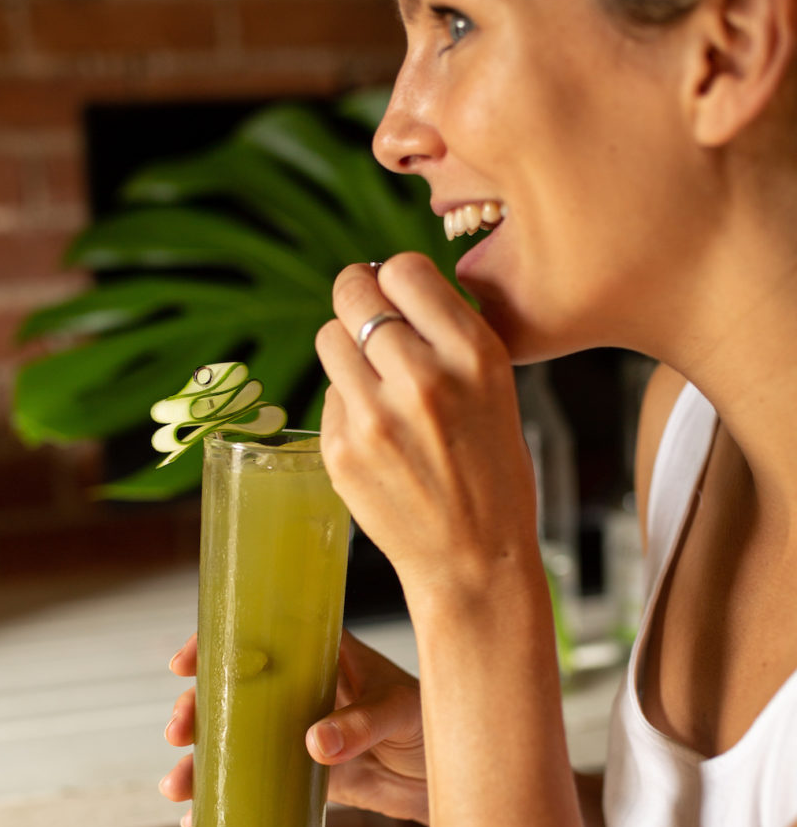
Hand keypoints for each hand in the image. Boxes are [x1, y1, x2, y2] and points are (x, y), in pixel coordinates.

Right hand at [161, 630, 426, 826]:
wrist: (454, 777)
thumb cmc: (434, 721)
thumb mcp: (402, 713)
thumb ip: (362, 723)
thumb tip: (315, 743)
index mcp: (321, 652)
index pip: (258, 633)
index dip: (214, 643)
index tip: (184, 664)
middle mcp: (300, 688)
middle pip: (231, 691)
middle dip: (195, 710)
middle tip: (179, 734)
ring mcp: (296, 732)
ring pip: (234, 739)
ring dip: (200, 760)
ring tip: (177, 787)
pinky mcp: (303, 776)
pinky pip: (255, 785)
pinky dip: (225, 802)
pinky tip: (198, 820)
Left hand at [315, 254, 542, 620]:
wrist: (474, 557)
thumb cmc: (491, 470)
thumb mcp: (497, 388)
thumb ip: (448, 334)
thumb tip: (392, 284)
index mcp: (472, 355)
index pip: (403, 269)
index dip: (394, 277)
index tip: (395, 292)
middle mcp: (422, 378)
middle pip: (354, 293)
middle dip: (357, 297)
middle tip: (366, 314)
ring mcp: (375, 417)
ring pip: (329, 337)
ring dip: (345, 347)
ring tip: (373, 376)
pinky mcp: (341, 450)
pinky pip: (328, 394)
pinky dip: (346, 402)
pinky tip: (377, 431)